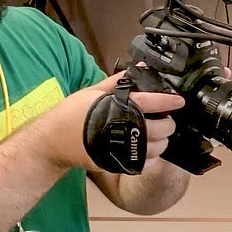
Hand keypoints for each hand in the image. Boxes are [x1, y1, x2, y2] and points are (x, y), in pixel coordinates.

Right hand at [41, 72, 185, 171]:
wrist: (52, 142)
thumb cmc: (70, 115)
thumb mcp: (93, 91)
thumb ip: (119, 81)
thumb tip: (140, 68)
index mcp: (117, 108)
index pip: (151, 102)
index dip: (168, 100)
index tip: (178, 100)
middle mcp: (121, 129)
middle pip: (160, 128)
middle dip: (168, 122)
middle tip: (166, 118)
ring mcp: (121, 149)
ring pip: (156, 148)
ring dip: (162, 140)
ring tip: (157, 132)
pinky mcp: (118, 164)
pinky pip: (146, 164)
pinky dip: (152, 156)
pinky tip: (148, 147)